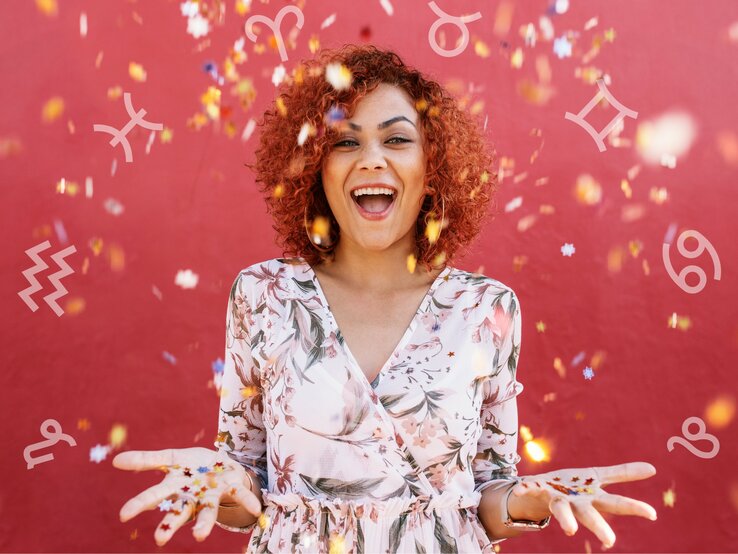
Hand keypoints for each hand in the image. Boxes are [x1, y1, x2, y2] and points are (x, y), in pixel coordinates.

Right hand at [113, 447, 261, 545]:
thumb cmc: (193, 466)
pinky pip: (240, 494)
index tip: (123, 515)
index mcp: (176, 487)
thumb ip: (146, 460)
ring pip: (207, 512)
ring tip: (198, 536)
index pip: (155, 497)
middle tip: (160, 540)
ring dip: (204, 525)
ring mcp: (212, 495)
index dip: (140, 504)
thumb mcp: (171, 457)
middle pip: (178, 512)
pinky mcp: (232, 487)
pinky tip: (257, 509)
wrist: (221, 467)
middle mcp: (192, 497)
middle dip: (169, 525)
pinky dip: (248, 502)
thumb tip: (115, 461)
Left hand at [507, 461, 657, 548]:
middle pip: (589, 515)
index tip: (652, 514)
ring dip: (565, 520)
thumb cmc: (575, 488)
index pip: (616, 503)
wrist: (543, 492)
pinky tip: (518, 489)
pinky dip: (523, 488)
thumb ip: (623, 474)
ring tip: (570, 531)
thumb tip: (654, 468)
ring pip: (561, 510)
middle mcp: (575, 503)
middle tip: (610, 543)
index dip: (634, 507)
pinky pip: (529, 488)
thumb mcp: (598, 477)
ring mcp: (556, 498)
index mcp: (592, 498)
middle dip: (598, 527)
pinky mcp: (537, 489)